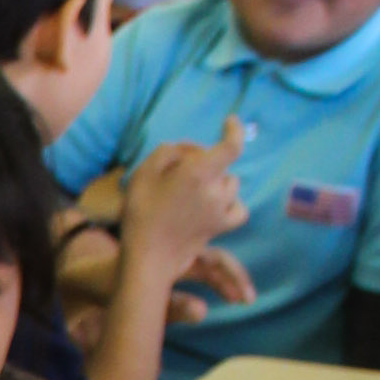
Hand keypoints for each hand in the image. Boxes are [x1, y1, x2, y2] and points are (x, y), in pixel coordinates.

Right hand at [122, 121, 252, 327]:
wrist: (147, 258)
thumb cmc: (140, 214)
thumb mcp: (143, 174)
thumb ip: (169, 153)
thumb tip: (187, 152)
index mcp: (198, 172)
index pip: (231, 146)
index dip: (234, 130)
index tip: (231, 120)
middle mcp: (216, 189)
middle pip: (222, 165)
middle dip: (206, 163)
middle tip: (181, 173)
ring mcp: (221, 210)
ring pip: (230, 185)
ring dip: (218, 182)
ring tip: (195, 191)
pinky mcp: (221, 227)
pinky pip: (238, 209)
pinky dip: (231, 203)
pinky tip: (218, 205)